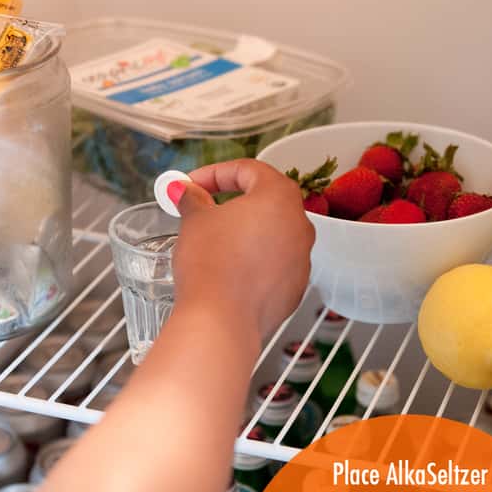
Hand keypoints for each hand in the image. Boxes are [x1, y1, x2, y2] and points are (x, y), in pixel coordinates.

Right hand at [170, 159, 313, 339]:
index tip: (192, 184)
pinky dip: (255, 261)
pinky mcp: (296, 288)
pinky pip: (275, 265)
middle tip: (204, 209)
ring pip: (273, 235)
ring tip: (215, 242)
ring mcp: (302, 259)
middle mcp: (300, 225)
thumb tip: (188, 192)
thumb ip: (194, 198)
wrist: (223, 321)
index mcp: (280, 197)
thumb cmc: (212, 263)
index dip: (215, 173)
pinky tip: (230, 271)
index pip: (249, 170)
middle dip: (233, 202)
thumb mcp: (195, 220)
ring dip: (246, 233)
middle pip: (267, 202)